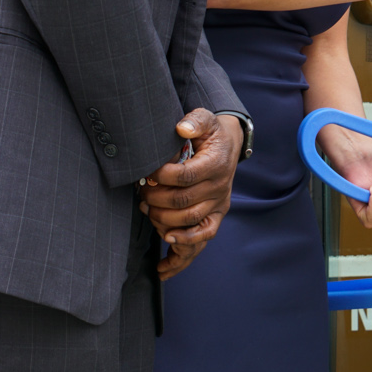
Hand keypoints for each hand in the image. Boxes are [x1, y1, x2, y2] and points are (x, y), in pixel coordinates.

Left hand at [140, 109, 241, 278]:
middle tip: (142, 194)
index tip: (146, 175)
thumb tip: (182, 129)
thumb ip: (195, 120)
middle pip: (184, 202)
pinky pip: (203, 238)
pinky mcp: (215, 217)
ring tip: (147, 212)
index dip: (161, 178)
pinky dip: (183, 248)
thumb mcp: (205, 119)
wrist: (229, 145)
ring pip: (189, 223)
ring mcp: (218, 205)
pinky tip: (164, 252)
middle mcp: (220, 188)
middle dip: (156, 201)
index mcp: (216, 164)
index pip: (186, 176)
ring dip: (163, 221)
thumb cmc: (210, 133)